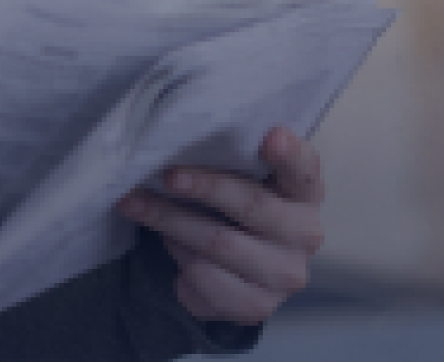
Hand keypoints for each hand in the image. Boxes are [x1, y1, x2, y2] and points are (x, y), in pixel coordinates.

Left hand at [113, 126, 324, 325]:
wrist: (245, 267)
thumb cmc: (239, 205)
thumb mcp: (245, 176)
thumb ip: (233, 157)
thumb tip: (180, 140)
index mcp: (305, 192)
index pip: (303, 169)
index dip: (288, 154)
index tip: (271, 137)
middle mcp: (305, 235)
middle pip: (251, 206)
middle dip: (204, 187)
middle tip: (167, 175)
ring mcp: (284, 275)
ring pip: (217, 244)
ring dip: (170, 221)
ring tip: (138, 204)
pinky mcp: (256, 306)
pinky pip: (202, 278)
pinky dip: (177, 255)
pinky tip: (169, 242)